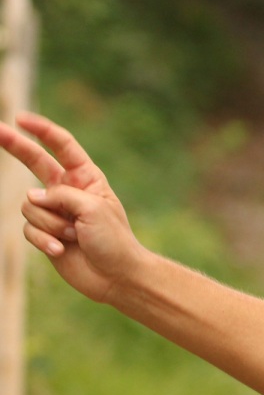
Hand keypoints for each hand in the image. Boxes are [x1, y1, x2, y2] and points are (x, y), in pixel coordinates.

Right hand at [0, 111, 148, 303]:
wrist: (116, 276)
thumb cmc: (114, 240)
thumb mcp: (93, 208)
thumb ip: (61, 195)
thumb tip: (31, 197)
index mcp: (86, 178)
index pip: (63, 147)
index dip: (42, 131)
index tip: (20, 118)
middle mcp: (67, 191)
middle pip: (34, 162)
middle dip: (15, 146)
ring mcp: (54, 211)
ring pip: (29, 205)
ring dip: (50, 223)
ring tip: (73, 236)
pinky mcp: (44, 233)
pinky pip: (29, 229)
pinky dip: (44, 239)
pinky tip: (62, 250)